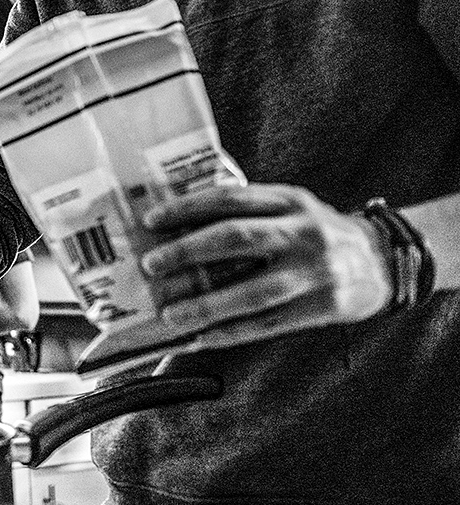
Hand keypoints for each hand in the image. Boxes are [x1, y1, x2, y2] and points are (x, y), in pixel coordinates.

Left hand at [140, 183, 391, 344]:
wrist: (384, 260)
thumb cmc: (316, 233)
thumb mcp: (290, 208)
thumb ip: (248, 212)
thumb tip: (178, 228)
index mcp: (289, 200)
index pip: (229, 198)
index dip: (187, 208)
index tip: (152, 221)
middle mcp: (303, 231)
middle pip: (237, 238)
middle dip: (188, 252)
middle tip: (153, 265)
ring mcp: (316, 271)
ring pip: (252, 291)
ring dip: (206, 305)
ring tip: (171, 314)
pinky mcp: (326, 306)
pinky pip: (270, 324)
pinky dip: (232, 332)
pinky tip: (203, 337)